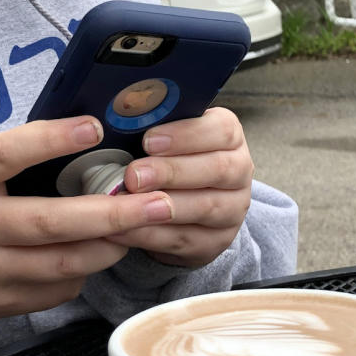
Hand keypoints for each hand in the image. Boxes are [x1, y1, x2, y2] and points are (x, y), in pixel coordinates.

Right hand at [0, 116, 176, 326]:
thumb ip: (15, 160)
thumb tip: (90, 137)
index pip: (5, 154)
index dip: (49, 140)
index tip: (94, 126)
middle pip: (48, 222)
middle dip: (110, 214)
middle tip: (159, 203)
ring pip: (60, 265)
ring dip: (108, 248)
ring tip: (142, 229)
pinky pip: (53, 292)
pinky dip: (82, 274)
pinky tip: (97, 256)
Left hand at [107, 107, 253, 267]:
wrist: (181, 205)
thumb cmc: (165, 159)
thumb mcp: (163, 137)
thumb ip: (150, 126)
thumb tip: (116, 114)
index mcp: (228, 136)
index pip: (222, 130)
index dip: (186, 135)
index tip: (149, 140)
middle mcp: (239, 170)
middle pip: (217, 169)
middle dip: (171, 172)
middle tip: (134, 175)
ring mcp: (233, 208)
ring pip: (205, 207)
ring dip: (163, 207)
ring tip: (127, 206)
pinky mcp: (217, 241)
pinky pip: (185, 239)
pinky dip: (149, 236)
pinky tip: (122, 231)